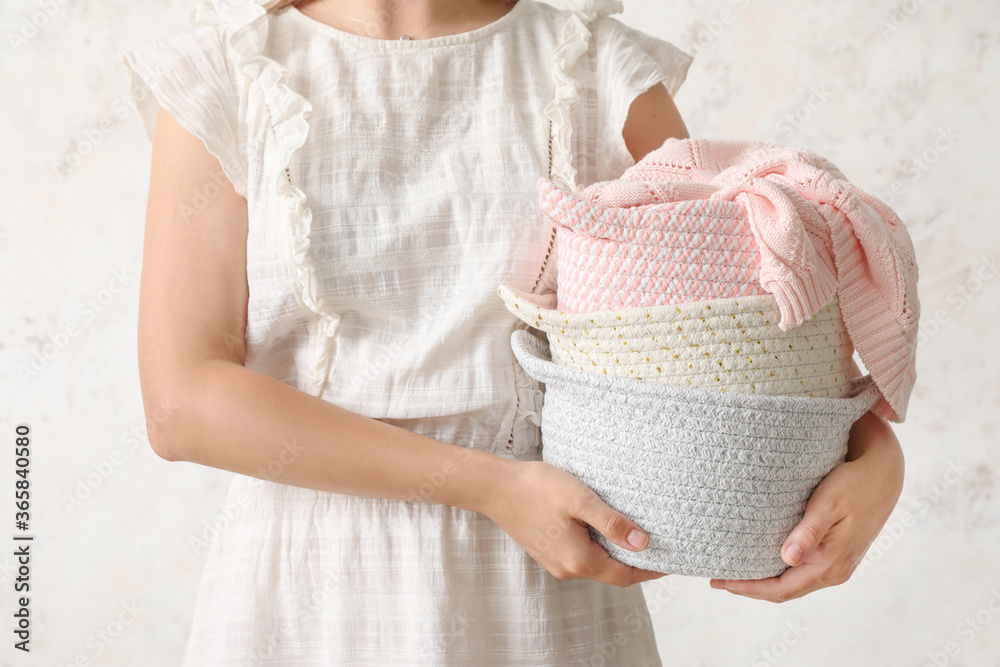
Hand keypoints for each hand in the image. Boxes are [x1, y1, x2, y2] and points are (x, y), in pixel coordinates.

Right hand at [483, 459, 667, 586]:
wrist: (496, 488)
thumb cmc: (537, 488)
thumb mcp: (581, 500)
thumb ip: (613, 523)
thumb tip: (644, 544)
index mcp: (579, 560)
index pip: (626, 576)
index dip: (651, 570)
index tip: (672, 559)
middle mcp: (568, 568)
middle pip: (612, 573)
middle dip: (637, 563)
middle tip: (660, 544)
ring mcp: (556, 562)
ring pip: (597, 565)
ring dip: (617, 555)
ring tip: (636, 534)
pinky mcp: (548, 552)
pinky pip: (582, 557)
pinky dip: (599, 548)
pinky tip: (605, 529)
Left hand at [708, 410, 904, 601]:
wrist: (884, 474)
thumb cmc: (853, 484)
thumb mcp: (828, 503)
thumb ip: (808, 532)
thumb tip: (787, 559)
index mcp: (831, 563)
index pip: (782, 588)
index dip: (750, 589)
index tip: (722, 581)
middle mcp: (835, 571)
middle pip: (785, 591)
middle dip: (750, 588)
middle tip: (717, 580)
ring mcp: (837, 565)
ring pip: (793, 583)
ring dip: (763, 581)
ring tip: (734, 572)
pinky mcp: (836, 554)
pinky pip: (801, 572)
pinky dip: (778, 572)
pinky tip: (761, 560)